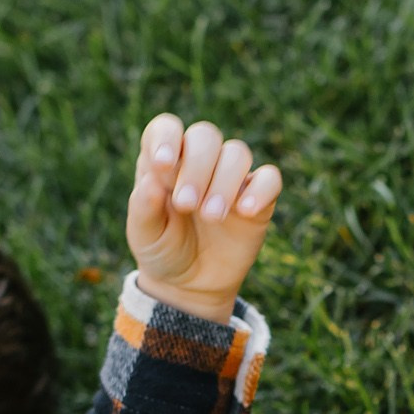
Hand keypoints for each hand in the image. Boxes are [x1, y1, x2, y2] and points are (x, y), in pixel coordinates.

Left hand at [124, 113, 281, 324]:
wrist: (190, 285)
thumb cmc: (162, 251)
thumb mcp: (144, 235)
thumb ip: (143, 208)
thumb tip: (151, 180)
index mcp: (165, 163)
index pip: (167, 128)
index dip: (167, 137)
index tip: (163, 164)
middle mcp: (199, 163)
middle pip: (205, 136)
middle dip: (197, 167)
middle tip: (187, 206)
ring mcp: (230, 178)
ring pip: (237, 153)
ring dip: (224, 181)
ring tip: (212, 217)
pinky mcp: (258, 199)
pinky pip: (269, 179)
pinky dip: (261, 190)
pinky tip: (246, 211)